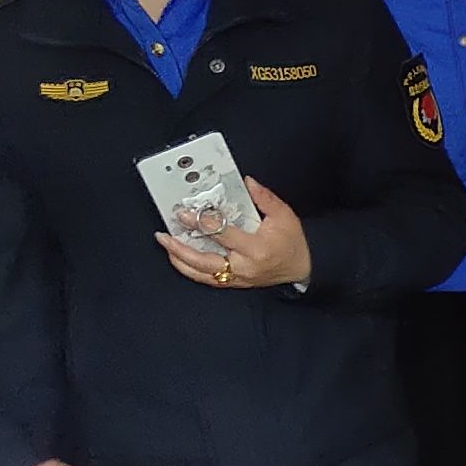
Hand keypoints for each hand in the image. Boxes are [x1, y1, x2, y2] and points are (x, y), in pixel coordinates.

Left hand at [160, 179, 311, 291]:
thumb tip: (246, 182)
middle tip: (164, 235)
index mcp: (255, 248)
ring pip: (201, 274)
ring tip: (166, 245)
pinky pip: (207, 279)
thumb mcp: (284, 215)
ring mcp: (237, 277)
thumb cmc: (292, 243)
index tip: (186, 214)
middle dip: (180, 248)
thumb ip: (264, 198)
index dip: (201, 223)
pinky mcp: (233, 282)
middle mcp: (243, 266)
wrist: (302, 268)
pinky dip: (190, 269)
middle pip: (203, 261)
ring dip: (180, 260)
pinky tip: (179, 258)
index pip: (222, 235)